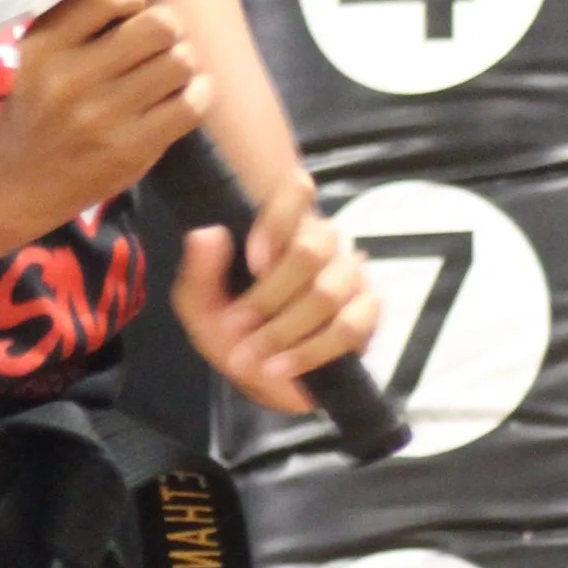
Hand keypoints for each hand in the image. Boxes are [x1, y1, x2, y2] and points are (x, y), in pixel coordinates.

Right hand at [0, 0, 210, 230]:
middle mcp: (71, 80)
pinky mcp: (130, 151)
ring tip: (168, 71)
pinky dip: (197, 93)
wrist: (17, 177)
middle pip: (158, 26)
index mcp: (46, 45)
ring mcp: (102, 118)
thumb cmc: (40, 100)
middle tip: (160, 43)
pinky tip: (182, 95)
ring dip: (183, 61)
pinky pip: (190, 106)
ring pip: (180, 63)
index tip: (132, 12)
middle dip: (168, 28)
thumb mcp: (45, 44)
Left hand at [172, 170, 381, 414]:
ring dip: (284, 330)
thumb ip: (200, 270)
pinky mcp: (368, 311)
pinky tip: (282, 367)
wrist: (259, 376)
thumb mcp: (200, 304)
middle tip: (233, 327)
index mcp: (284, 227)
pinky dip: (311, 351)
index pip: (297, 191)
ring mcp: (351, 275)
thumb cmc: (233, 328)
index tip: (251, 262)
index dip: (277, 222)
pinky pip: (350, 327)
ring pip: (327, 292)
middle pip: (310, 250)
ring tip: (253, 357)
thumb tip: (207, 233)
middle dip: (267, 297)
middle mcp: (323, 243)